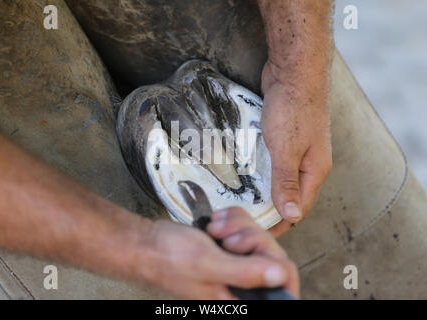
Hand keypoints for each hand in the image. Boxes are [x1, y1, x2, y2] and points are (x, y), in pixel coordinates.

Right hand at [137, 207, 298, 298]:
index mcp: (237, 299)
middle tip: (226, 240)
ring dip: (238, 227)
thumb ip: (245, 272)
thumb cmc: (168, 258)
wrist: (146, 242)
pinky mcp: (229, 248)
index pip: (282, 286)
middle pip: (272, 256)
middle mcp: (240, 285)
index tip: (255, 250)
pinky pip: (246, 227)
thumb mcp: (208, 265)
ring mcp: (236, 265)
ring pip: (260, 238)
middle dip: (250, 238)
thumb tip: (279, 276)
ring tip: (215, 232)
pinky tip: (215, 225)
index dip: (276, 264)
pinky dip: (232, 220)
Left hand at [261, 60, 331, 236]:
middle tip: (247, 219)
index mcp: (315, 171)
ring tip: (245, 201)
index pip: (298, 209)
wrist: (295, 71)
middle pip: (292, 196)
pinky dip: (264, 173)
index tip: (258, 233)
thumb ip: (286, 182)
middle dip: (272, 210)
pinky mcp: (288, 138)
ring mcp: (301, 150)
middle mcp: (311, 164)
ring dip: (267, 191)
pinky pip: (276, 163)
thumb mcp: (286, 149)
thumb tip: (290, 214)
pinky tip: (249, 175)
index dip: (280, 223)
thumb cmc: (293, 107)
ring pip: (283, 179)